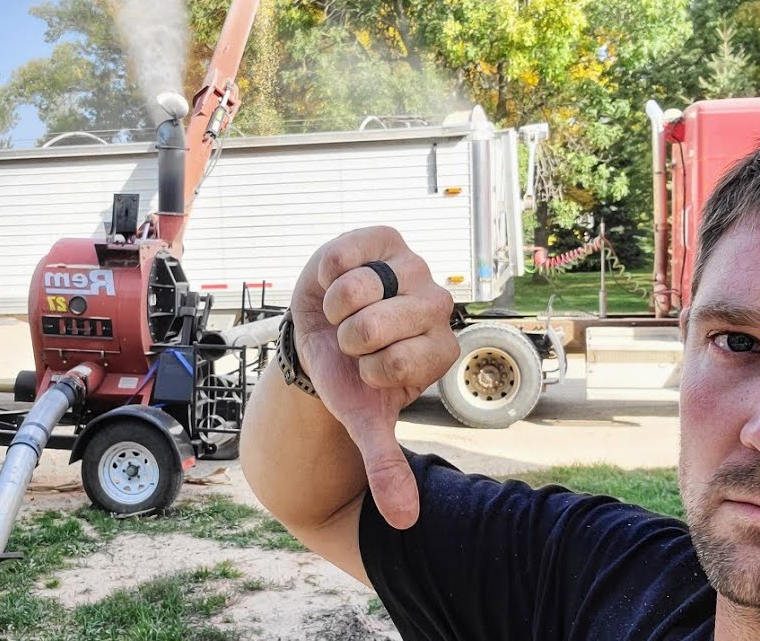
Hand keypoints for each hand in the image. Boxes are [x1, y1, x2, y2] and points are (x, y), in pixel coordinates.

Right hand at [291, 226, 459, 528]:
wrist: (318, 331)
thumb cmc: (348, 374)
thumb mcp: (363, 419)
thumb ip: (385, 465)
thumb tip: (404, 522)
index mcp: (441, 348)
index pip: (400, 361)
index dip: (369, 371)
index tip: (368, 371)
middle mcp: (436, 303)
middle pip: (379, 325)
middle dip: (350, 340)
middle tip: (353, 340)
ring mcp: (412, 265)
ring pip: (361, 289)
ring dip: (336, 307)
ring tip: (344, 312)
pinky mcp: (383, 237)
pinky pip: (346, 255)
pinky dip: (328, 272)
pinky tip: (336, 280)